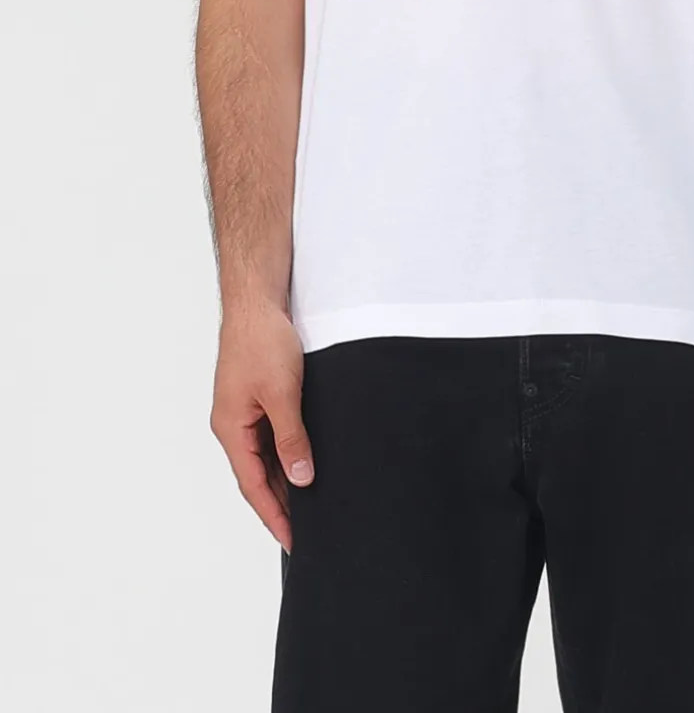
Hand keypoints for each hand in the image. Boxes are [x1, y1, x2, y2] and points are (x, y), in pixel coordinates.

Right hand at [210, 302, 313, 550]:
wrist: (258, 301)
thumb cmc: (263, 340)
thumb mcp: (282, 393)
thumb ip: (291, 438)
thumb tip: (301, 478)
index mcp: (231, 429)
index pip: (253, 486)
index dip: (274, 517)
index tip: (293, 543)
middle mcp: (233, 425)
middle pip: (257, 477)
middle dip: (280, 506)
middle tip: (308, 533)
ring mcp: (244, 412)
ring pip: (265, 457)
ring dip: (285, 481)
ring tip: (312, 506)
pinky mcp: (257, 398)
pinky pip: (271, 436)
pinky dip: (287, 454)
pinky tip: (306, 463)